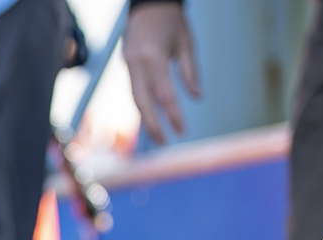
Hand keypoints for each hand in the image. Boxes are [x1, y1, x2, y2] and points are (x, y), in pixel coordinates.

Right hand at [124, 1, 199, 143]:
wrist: (149, 2)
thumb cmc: (172, 20)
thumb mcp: (186, 43)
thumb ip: (190, 72)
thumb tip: (197, 97)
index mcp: (153, 58)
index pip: (164, 94)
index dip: (172, 114)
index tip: (181, 130)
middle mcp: (137, 64)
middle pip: (142, 102)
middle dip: (152, 125)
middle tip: (164, 142)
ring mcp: (128, 64)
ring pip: (135, 98)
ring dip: (145, 118)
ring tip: (157, 134)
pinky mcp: (126, 64)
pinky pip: (133, 89)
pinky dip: (142, 105)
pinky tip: (151, 116)